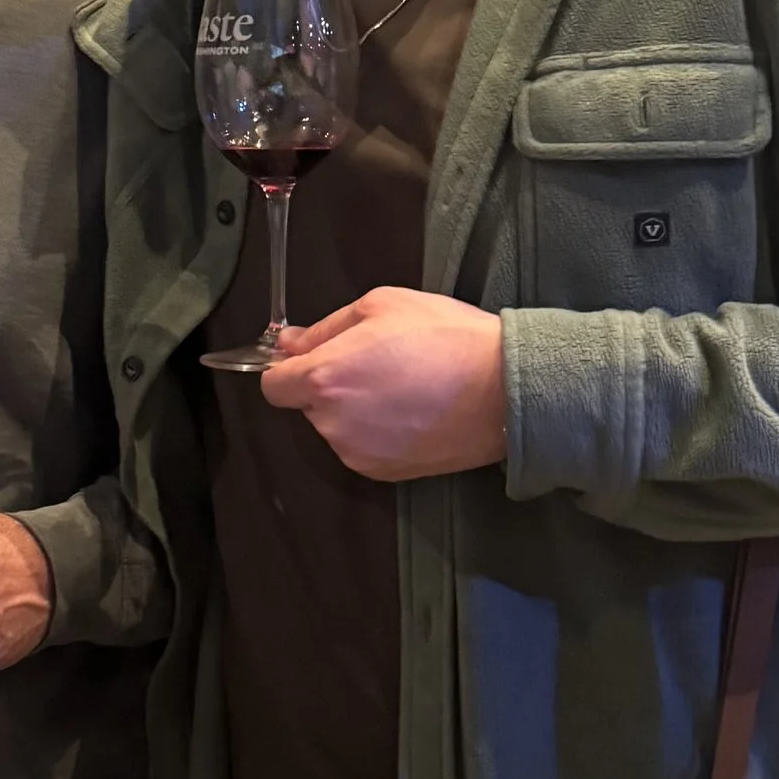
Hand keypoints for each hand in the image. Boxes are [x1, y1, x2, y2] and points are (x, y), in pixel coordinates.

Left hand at [259, 288, 505, 480]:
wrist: (505, 389)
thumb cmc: (446, 337)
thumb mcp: (382, 305)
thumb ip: (326, 328)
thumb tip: (289, 344)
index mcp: (325, 378)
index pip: (274, 385)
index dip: (289, 369)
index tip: (313, 358)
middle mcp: (333, 423)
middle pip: (307, 406)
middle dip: (329, 386)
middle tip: (376, 363)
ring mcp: (358, 454)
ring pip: (336, 428)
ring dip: (353, 411)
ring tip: (402, 387)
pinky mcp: (384, 474)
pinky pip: (363, 448)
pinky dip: (377, 433)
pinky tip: (412, 412)